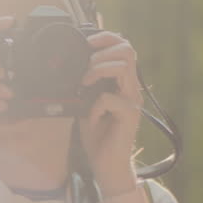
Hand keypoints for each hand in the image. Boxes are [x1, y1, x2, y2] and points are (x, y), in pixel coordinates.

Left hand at [77, 30, 142, 194]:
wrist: (106, 166)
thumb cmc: (97, 136)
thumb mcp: (86, 104)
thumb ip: (85, 85)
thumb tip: (69, 67)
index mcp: (122, 82)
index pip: (124, 47)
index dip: (106, 37)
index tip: (86, 43)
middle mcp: (131, 89)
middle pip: (128, 50)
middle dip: (101, 53)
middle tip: (85, 69)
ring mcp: (132, 102)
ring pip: (123, 67)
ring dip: (98, 70)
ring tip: (85, 85)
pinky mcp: (129, 116)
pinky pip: (110, 99)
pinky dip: (94, 106)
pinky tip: (90, 117)